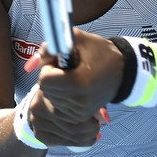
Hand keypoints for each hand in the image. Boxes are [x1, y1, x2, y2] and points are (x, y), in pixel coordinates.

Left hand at [24, 28, 120, 146]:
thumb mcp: (76, 39)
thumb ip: (51, 46)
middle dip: (51, 78)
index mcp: (79, 82)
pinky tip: (72, 89)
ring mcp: (81, 111)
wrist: (122, 70)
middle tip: (66, 70)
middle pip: (46, 90)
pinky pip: (58, 108)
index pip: (45, 80)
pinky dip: (60, 97)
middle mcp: (80, 100)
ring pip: (50, 100)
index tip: (60, 63)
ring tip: (72, 79)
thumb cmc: (98, 52)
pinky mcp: (81, 116)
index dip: (48, 68)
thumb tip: (34, 62)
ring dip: (56, 88)